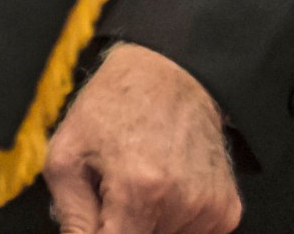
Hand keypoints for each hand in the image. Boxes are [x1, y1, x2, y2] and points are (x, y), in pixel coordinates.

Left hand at [46, 43, 240, 233]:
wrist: (168, 75)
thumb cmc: (113, 108)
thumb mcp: (67, 155)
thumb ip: (71, 215)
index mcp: (139, 189)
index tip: (98, 220)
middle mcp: (180, 203)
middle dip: (121, 226)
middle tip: (113, 191)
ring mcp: (209, 210)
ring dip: (147, 224)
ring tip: (139, 182)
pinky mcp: (226, 211)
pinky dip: (173, 220)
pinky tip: (165, 186)